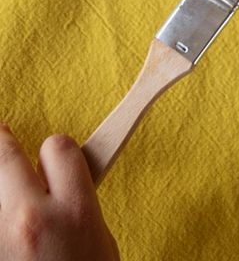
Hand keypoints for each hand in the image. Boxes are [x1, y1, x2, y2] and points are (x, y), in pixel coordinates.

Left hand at [0, 125, 118, 260]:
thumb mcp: (98, 237)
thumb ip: (78, 201)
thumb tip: (56, 183)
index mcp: (74, 209)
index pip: (58, 147)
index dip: (57, 148)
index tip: (51, 152)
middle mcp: (30, 218)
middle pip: (3, 156)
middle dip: (1, 142)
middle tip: (0, 132)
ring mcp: (0, 237)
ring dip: (1, 188)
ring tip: (6, 181)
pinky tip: (5, 226)